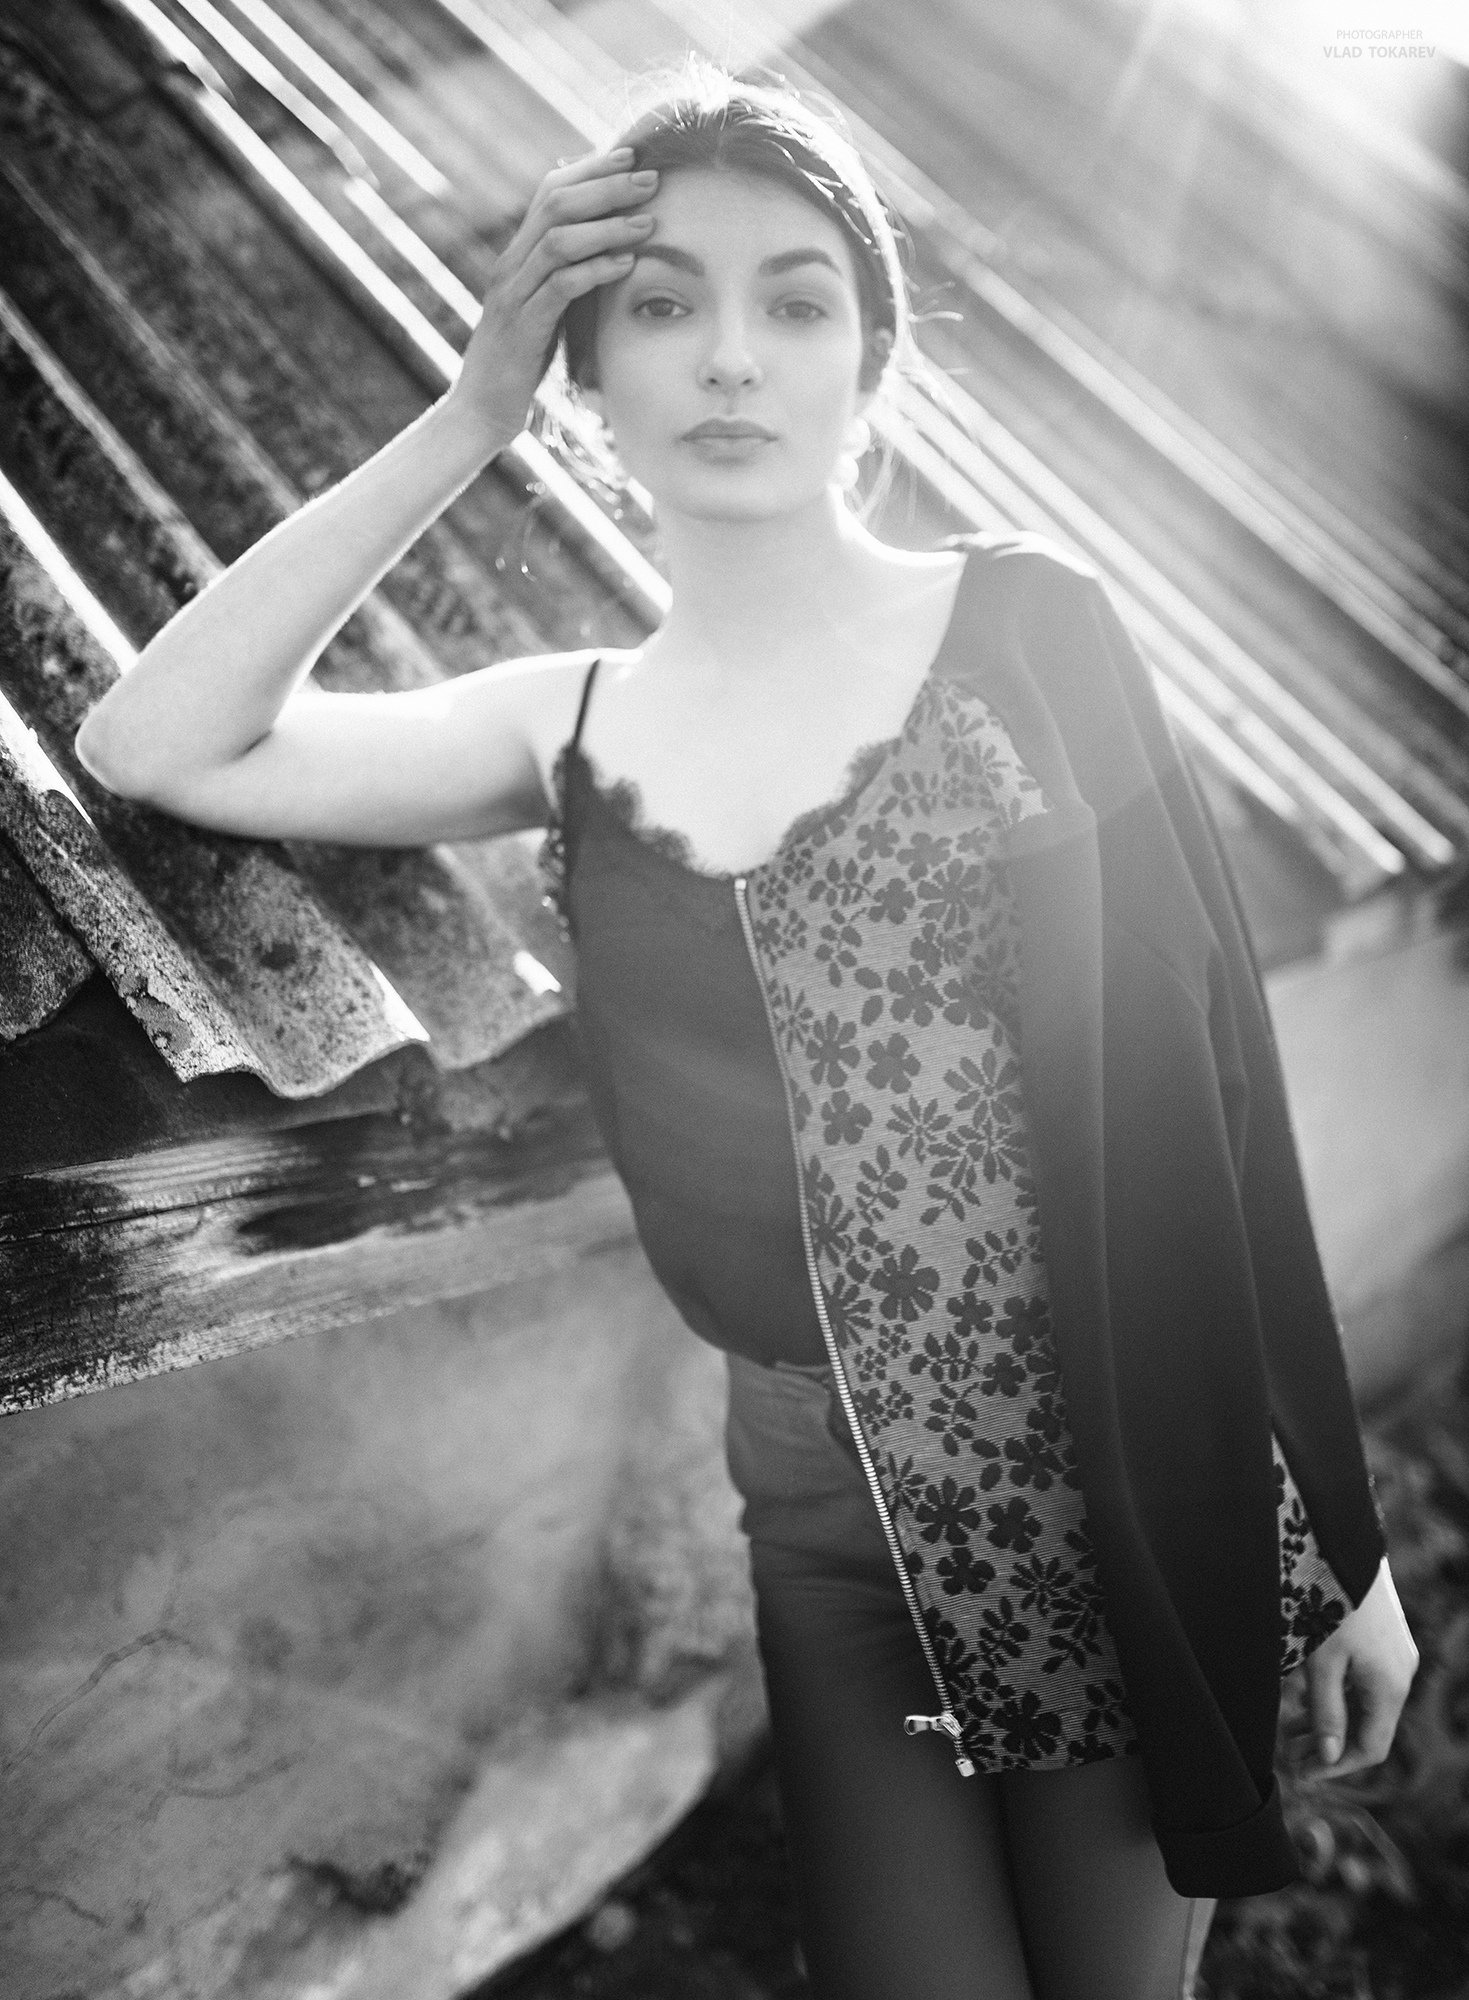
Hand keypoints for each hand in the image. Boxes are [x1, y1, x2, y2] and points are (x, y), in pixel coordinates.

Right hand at [445, 147, 657, 453]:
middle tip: (650, 179)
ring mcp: (513, 293)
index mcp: (517, 255)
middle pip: (556, 203)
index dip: (591, 168)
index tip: (632, 156)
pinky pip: (561, 286)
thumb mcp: (544, 309)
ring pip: (559, 239)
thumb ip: (564, 274)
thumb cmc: (520, 361)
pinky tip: (627, 265)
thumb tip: (603, 249)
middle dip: (606, 186)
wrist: (481, 407)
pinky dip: (596, 270)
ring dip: (607, 226)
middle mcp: (511, 265)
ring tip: (648, 222)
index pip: (550, 191)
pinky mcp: (523, 326)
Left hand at [1300, 1557, 1417, 1778]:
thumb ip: (1326, 1712)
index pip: (1370, 1747)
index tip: (1302, 1772)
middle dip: (1330, 1747)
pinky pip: (1366, 1682)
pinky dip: (1339, 1696)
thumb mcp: (1322, 1662)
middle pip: (1368, 1727)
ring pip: (1365, 1704)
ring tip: (1292, 1733)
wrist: (1346, 1545)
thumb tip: (1329, 1759)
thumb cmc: (1331, 1601)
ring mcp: (1395, 1655)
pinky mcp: (1384, 1638)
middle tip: (1291, 1756)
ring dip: (1332, 1721)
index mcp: (1391, 1686)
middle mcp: (1401, 1674)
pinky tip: (1307, 1699)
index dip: (1337, 1767)